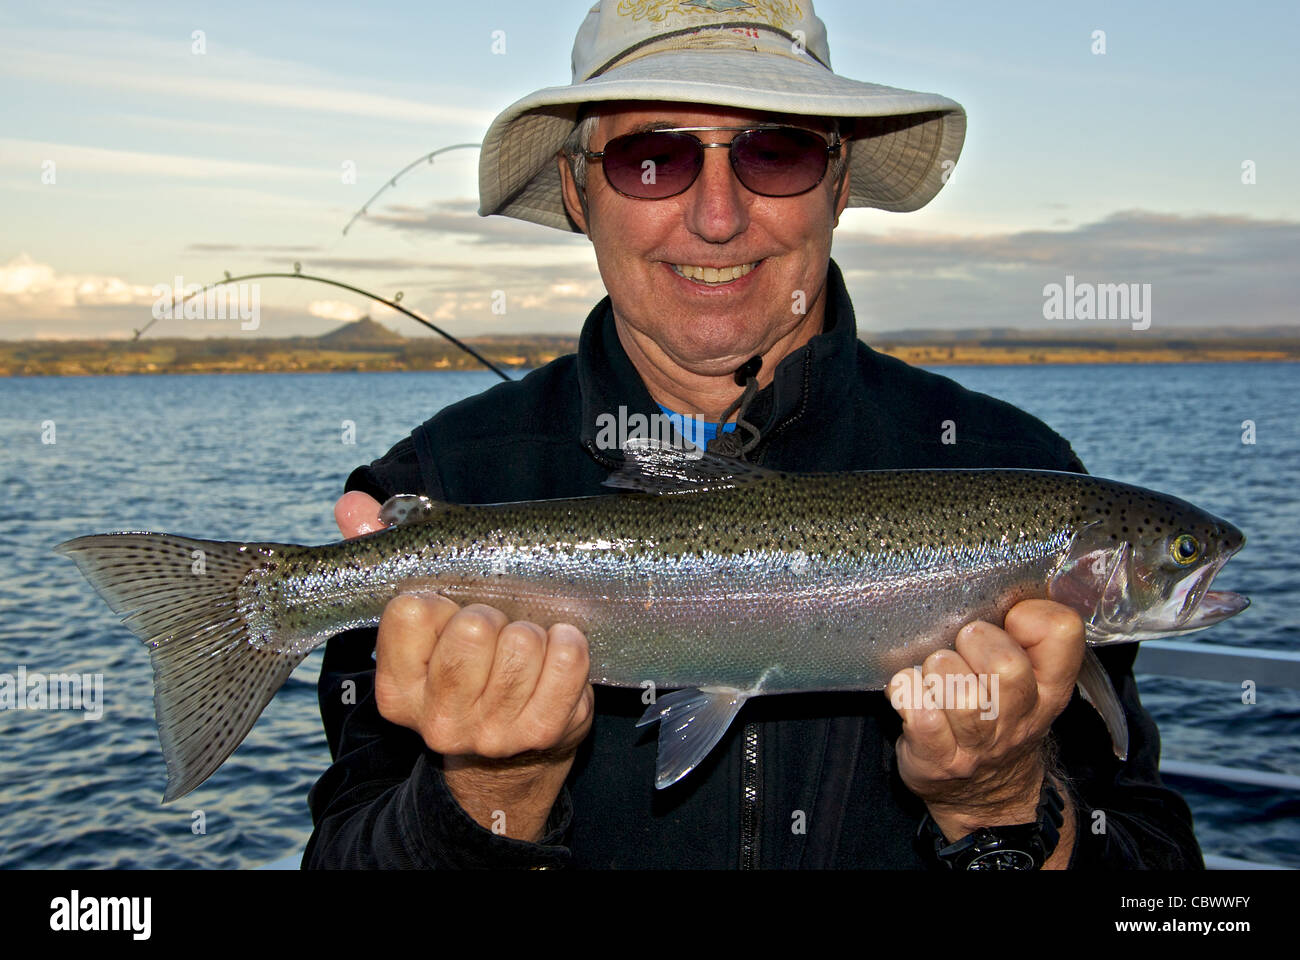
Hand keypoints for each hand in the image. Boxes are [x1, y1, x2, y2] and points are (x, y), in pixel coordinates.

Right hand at [334, 491, 595, 842]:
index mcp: (396, 689)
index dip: (440, 597)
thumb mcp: (425, 618)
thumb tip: (351, 505)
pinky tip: (558, 647)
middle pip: (472, 630)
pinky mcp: (543, 732)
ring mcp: (491, 732)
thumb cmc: (466, 660)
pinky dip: (568, 643)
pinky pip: (565, 660)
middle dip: (491, 614)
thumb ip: (387, 554)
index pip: (412, 611)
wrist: (512, 753)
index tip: (451, 610)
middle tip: (495, 627)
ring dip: (531, 631)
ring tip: (525, 642)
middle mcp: (437, 720)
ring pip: (521, 644)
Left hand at [887, 599, 1082, 860]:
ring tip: (934, 672)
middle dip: (975, 644)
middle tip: (960, 645)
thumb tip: (1008, 597)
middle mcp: (1020, 716)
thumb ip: (1024, 638)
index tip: (1006, 622)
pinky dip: (908, 693)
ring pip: (961, 692)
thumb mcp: (1029, 682)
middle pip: (1008, 668)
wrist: (985, 794)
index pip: (1062, 632)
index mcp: (1049, 688)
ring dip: (938, 670)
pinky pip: (920, 715)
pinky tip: (908, 691)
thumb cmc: (998, 718)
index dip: (1030, 616)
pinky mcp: (937, 757)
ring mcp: (978, 742)